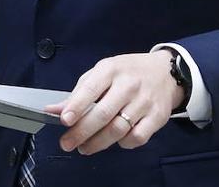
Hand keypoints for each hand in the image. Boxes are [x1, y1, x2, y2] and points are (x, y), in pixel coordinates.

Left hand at [42, 51, 182, 154]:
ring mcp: (145, 101)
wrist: (165, 73)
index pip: (91, 88)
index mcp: (111, 69)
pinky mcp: (158, 117)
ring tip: (84, 147)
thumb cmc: (127, 73)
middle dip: (82, 132)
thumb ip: (79, 92)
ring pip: (119, 129)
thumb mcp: (102, 73)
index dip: (76, 105)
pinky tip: (115, 141)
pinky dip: (123, 143)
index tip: (64, 120)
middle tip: (67, 143)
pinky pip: (137, 137)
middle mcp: (129, 84)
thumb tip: (52, 110)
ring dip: (98, 143)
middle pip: (103, 113)